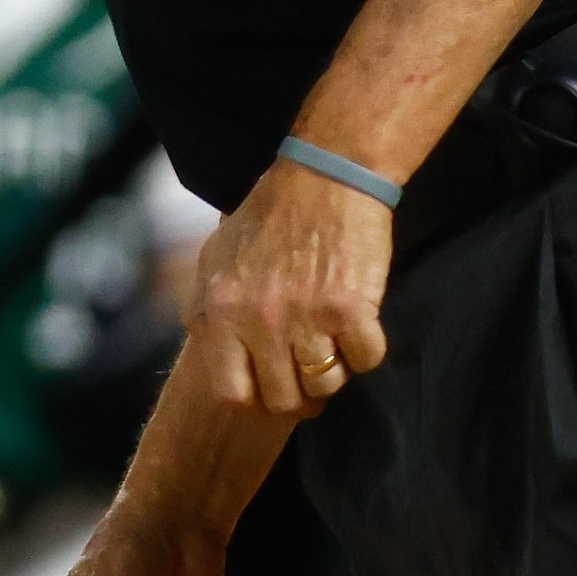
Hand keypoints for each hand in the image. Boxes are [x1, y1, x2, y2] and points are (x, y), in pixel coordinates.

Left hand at [192, 158, 394, 414]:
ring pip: (326, 384)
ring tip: (333, 344)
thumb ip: (209, 310)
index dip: (256, 394)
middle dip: (299, 391)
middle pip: (283, 397)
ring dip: (335, 371)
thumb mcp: (214, 260)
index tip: (271, 382)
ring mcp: (305, 318)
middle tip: (310, 369)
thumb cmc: (267, 217)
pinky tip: (359, 326)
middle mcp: (258, 321)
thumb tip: (214, 356)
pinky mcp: (350, 310)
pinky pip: (365, 360)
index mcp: (220, 311)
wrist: (323, 178)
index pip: (232, 391)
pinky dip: (367, 351)